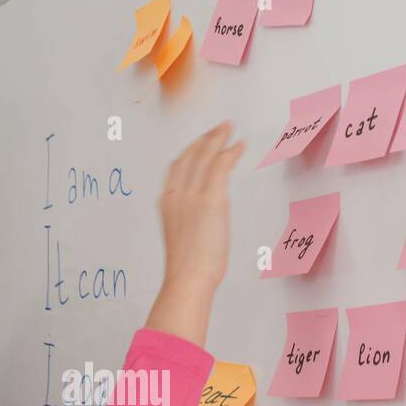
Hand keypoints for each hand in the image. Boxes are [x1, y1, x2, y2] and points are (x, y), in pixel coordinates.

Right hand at [158, 120, 245, 294]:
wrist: (188, 278)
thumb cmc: (188, 267)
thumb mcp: (183, 236)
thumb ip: (191, 219)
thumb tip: (206, 215)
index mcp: (166, 202)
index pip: (177, 167)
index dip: (191, 150)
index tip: (202, 142)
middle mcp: (176, 194)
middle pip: (190, 156)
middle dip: (205, 139)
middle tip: (219, 128)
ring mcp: (192, 196)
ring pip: (204, 157)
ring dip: (217, 139)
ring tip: (228, 128)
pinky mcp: (210, 200)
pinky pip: (220, 167)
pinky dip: (230, 152)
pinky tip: (238, 145)